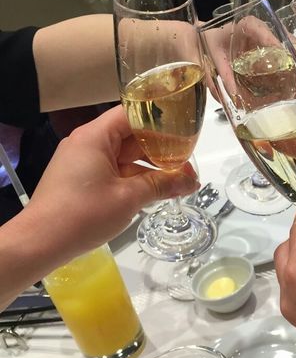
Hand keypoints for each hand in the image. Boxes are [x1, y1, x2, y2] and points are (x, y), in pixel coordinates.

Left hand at [22, 106, 198, 264]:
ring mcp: (84, 162)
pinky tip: (157, 190)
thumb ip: (163, 185)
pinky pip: (115, 171)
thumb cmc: (82, 214)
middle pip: (131, 136)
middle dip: (160, 149)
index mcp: (95, 137)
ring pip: (125, 156)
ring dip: (150, 168)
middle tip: (187, 162)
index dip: (160, 121)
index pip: (132, 114)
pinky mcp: (83, 180)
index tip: (184, 133)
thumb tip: (192, 181)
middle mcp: (87, 143)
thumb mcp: (129, 198)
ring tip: (178, 180)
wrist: (40, 243)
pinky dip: (135, 178)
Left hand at [201, 16, 295, 101]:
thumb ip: (218, 75)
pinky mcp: (271, 57)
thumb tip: (232, 96)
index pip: (267, 33)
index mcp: (248, 26)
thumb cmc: (203, 44)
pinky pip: (288, 64)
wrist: (197, 45)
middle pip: (291, 43)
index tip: (291, 62)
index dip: (281, 47)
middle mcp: (264, 33)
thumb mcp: (208, 58)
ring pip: (294, 53)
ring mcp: (270, 45)